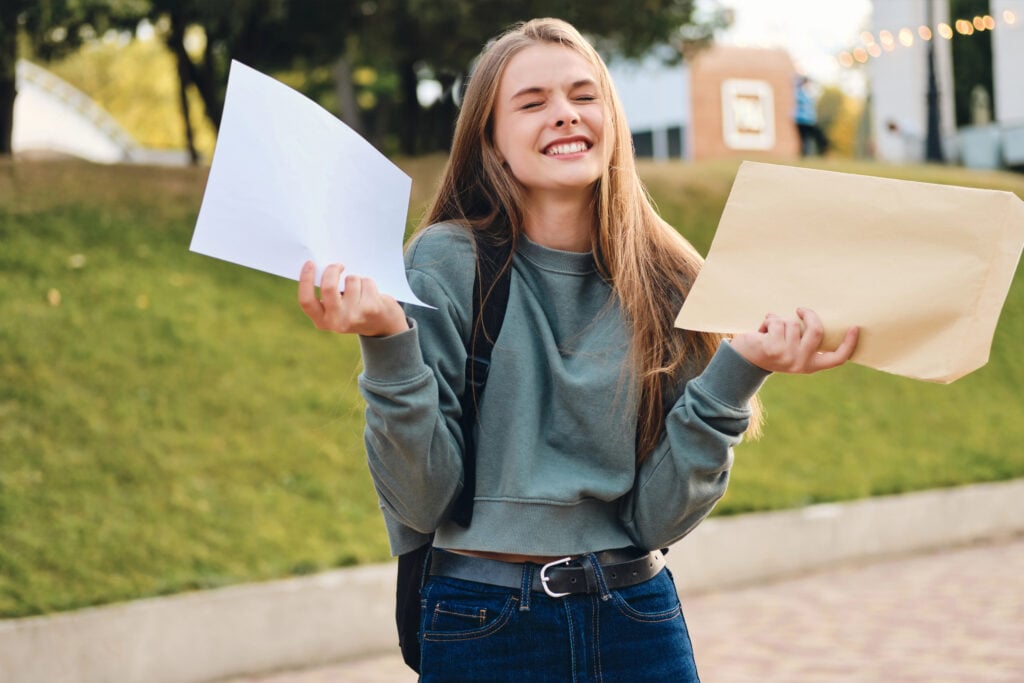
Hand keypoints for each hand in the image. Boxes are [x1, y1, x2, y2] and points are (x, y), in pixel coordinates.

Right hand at [298, 261, 408, 336]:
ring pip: (351, 280)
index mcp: (322, 321)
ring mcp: (354, 316)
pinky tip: (371, 294)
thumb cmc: (355, 310)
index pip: (306, 301)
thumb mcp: (336, 309)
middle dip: (332, 271)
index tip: (310, 263)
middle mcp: (337, 322)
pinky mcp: (371, 309)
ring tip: (360, 289)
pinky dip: (368, 282)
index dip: (305, 280)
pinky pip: (365, 282)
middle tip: (338, 266)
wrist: (384, 326)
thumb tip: (323, 266)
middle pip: (328, 288)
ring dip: (356, 279)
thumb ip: (327, 295)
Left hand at [729, 308, 858, 373]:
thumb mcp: (789, 347)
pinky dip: (768, 321)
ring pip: (793, 324)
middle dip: (810, 314)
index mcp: (809, 365)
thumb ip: (802, 338)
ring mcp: (787, 357)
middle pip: (816, 331)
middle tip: (800, 309)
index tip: (855, 327)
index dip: (849, 344)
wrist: (742, 361)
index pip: (836, 358)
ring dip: (779, 321)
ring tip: (769, 330)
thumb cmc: (768, 349)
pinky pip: (777, 322)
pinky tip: (760, 331)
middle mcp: (800, 363)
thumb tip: (811, 314)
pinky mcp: (773, 349)